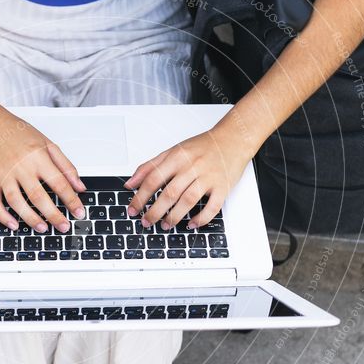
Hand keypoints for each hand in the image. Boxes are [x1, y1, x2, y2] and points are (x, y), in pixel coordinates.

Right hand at [0, 111, 85, 232]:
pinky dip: (3, 216)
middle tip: (64, 227)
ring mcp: (4, 175)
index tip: (79, 212)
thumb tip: (80, 187)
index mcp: (38, 157)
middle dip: (53, 214)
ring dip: (30, 218)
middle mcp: (21, 167)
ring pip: (16, 201)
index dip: (71, 200)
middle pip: (38, 196)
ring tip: (43, 228)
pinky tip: (14, 225)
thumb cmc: (21, 136)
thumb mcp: (49, 145)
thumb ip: (66, 166)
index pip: (58, 182)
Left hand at [125, 127, 253, 229]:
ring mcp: (208, 177)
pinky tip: (192, 224)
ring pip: (188, 200)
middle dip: (154, 211)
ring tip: (165, 225)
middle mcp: (192, 166)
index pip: (153, 179)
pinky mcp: (223, 187)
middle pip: (169, 192)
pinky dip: (201, 218)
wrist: (233, 139)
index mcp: (177, 157)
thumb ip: (150, 166)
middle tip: (146, 222)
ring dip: (174, 216)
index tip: (133, 209)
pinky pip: (212, 207)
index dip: (140, 196)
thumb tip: (130, 183)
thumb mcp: (172, 151)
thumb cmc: (202, 147)